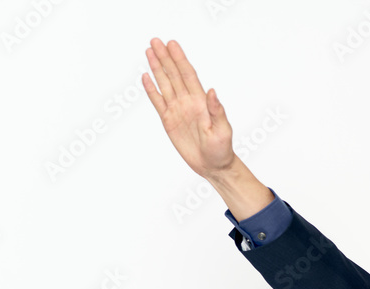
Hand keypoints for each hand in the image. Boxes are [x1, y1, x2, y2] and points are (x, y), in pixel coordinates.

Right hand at [142, 38, 234, 178]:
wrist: (213, 166)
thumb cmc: (221, 149)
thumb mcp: (222, 131)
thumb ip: (217, 111)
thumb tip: (212, 91)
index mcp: (201, 102)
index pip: (188, 75)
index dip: (180, 59)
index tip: (172, 44)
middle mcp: (188, 102)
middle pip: (174, 75)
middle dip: (165, 57)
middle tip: (155, 40)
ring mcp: (177, 110)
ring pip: (165, 84)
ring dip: (157, 68)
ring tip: (149, 51)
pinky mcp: (169, 121)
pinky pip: (158, 102)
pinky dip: (152, 89)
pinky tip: (146, 76)